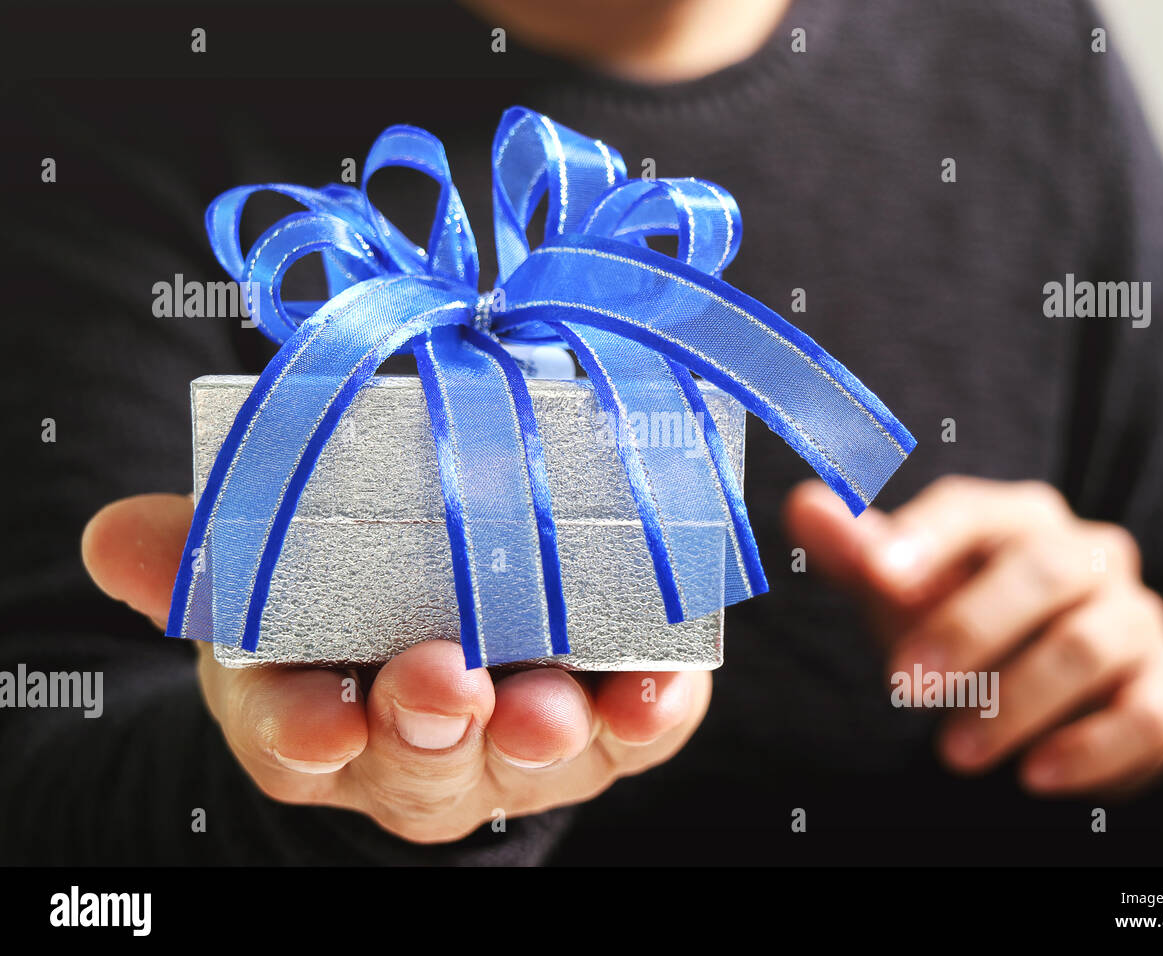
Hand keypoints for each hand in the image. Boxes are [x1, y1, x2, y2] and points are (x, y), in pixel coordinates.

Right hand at [82, 493, 709, 841]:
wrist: (449, 613)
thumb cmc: (347, 601)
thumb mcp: (263, 577)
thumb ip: (202, 555)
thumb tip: (119, 534)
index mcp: (324, 711)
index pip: (299, 737)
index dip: (305, 731)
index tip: (320, 723)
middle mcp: (424, 743)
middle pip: (425, 757)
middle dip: (431, 723)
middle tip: (440, 680)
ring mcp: (521, 736)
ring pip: (533, 751)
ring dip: (542, 729)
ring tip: (546, 701)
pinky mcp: (608, 708)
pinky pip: (636, 725)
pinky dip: (650, 708)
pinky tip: (659, 687)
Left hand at [784, 475, 1162, 796]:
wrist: (1071, 695)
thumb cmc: (968, 624)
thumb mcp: (909, 593)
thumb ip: (858, 555)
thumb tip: (802, 506)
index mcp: (1018, 519)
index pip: (973, 511)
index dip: (926, 537)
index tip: (878, 574)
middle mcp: (1087, 555)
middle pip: (1039, 572)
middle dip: (967, 629)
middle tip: (904, 686)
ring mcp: (1133, 619)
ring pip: (1086, 646)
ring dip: (1014, 702)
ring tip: (952, 755)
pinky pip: (1143, 713)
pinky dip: (1087, 748)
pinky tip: (1035, 777)